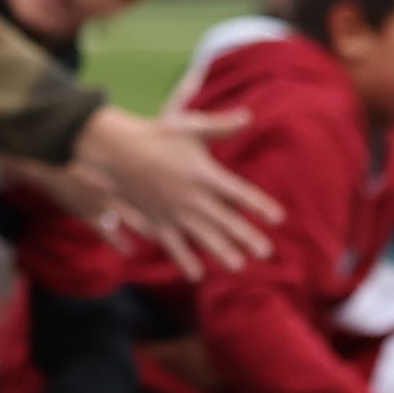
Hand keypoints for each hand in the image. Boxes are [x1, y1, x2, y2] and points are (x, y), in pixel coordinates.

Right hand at [68, 107, 279, 279]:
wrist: (115, 150)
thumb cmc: (156, 135)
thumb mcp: (190, 127)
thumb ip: (221, 126)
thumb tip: (248, 117)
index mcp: (204, 173)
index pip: (239, 193)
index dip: (260, 206)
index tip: (278, 218)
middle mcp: (192, 197)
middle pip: (226, 220)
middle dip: (247, 237)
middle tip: (266, 252)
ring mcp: (174, 212)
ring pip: (203, 236)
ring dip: (222, 252)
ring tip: (239, 267)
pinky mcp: (157, 221)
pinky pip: (173, 245)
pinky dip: (184, 260)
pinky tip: (196, 275)